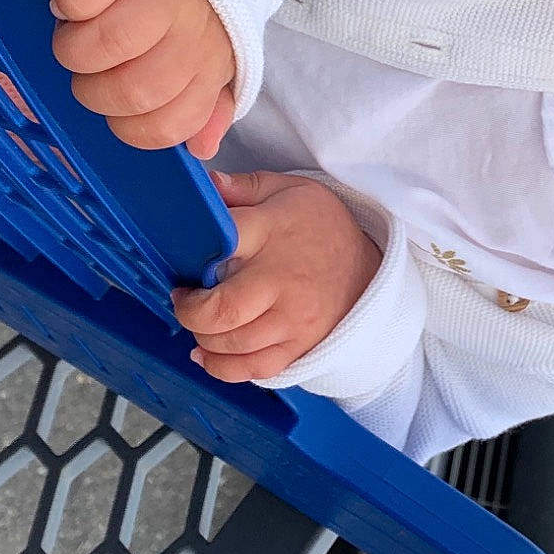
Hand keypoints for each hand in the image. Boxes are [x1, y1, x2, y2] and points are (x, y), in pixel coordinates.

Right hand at [51, 0, 235, 155]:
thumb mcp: (207, 41)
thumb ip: (204, 98)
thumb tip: (201, 145)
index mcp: (211, 56)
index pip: (167, 125)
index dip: (128, 124)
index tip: (114, 96)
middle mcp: (193, 23)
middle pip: (135, 91)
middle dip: (95, 89)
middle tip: (88, 64)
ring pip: (110, 45)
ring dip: (77, 47)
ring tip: (74, 30)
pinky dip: (68, 1)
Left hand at [174, 170, 381, 383]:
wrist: (368, 267)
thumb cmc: (321, 228)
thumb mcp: (288, 191)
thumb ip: (243, 187)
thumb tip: (205, 184)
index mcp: (272, 232)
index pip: (221, 242)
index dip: (190, 256)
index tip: (185, 264)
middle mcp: (281, 280)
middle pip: (222, 311)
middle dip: (190, 312)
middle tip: (185, 300)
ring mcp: (292, 319)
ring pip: (233, 344)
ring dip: (202, 338)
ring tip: (201, 323)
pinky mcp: (299, 346)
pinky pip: (254, 369)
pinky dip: (222, 367)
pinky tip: (207, 354)